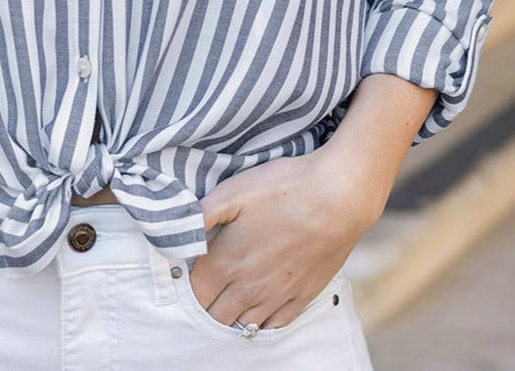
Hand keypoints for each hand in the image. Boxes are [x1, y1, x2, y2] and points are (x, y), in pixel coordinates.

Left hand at [190, 146, 379, 330]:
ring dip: (231, 315)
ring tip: (228, 297)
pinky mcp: (302, 297)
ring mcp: (276, 296)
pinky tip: (258, 308)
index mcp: (226, 262)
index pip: (193, 292)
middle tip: (207, 283)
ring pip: (242, 324)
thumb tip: (177, 235)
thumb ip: (200, 216)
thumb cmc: (283, 188)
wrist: (337, 197)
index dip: (187, 281)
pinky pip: (273, 326)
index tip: (188, 267)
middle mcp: (248, 288)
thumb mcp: (233, 191)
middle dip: (205, 302)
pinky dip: (260, 322)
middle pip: (214, 314)